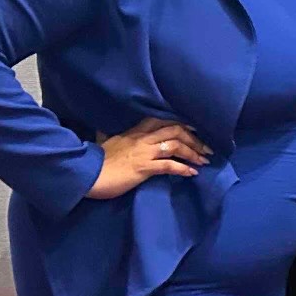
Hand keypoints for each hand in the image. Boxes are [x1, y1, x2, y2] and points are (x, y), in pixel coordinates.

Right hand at [85, 118, 211, 199]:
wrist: (88, 175)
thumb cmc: (97, 161)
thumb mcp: (106, 141)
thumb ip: (110, 134)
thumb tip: (103, 130)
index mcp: (135, 131)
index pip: (164, 120)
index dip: (184, 123)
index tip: (197, 130)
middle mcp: (143, 138)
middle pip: (176, 130)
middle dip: (195, 139)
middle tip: (207, 149)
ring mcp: (144, 152)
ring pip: (176, 145)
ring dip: (194, 153)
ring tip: (204, 161)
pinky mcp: (144, 168)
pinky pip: (169, 166)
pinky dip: (183, 169)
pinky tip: (192, 173)